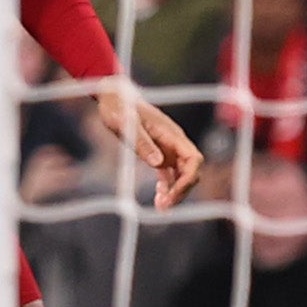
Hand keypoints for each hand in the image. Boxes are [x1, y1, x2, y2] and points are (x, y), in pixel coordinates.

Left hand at [87, 82, 203, 207]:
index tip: (172, 193)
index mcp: (171, 134)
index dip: (188, 178)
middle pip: (190, 171)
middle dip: (181, 190)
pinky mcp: (157, 153)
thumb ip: (142, 142)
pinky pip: (169, 174)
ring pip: (181, 175)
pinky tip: (158, 198)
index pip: (194, 159)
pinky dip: (167, 187)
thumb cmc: (119, 107)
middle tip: (163, 206)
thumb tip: (158, 163)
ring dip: (175, 192)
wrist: (113, 99)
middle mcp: (174, 142)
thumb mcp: (126, 124)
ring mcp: (167, 149)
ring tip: (161, 208)